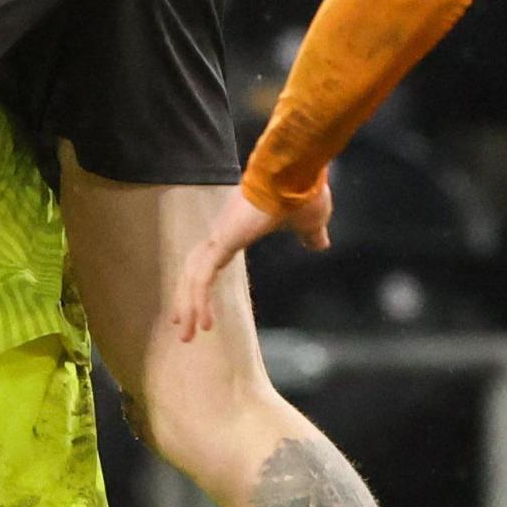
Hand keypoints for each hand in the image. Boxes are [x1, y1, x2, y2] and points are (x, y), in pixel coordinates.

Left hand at [169, 177, 331, 342]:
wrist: (297, 170)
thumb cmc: (303, 191)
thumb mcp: (311, 222)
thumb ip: (310, 235)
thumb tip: (320, 244)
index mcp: (238, 230)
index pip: (212, 261)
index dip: (204, 283)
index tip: (204, 306)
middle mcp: (223, 233)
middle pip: (195, 271)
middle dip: (188, 300)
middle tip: (186, 329)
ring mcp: (220, 236)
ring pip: (193, 278)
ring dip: (189, 307)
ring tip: (187, 336)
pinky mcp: (224, 241)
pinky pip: (203, 277)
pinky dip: (199, 301)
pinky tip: (203, 323)